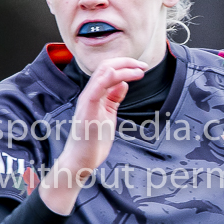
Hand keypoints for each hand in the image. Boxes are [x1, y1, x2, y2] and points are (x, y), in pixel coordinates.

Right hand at [39, 57, 145, 214]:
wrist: (80, 161)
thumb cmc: (92, 142)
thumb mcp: (107, 115)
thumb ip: (113, 99)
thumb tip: (123, 84)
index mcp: (94, 95)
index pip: (107, 70)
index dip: (125, 65)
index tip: (141, 68)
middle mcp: (89, 94)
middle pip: (105, 66)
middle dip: (127, 62)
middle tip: (143, 66)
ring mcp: (87, 101)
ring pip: (102, 73)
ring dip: (123, 68)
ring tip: (140, 71)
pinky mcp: (87, 111)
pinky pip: (96, 89)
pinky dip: (108, 78)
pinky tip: (121, 76)